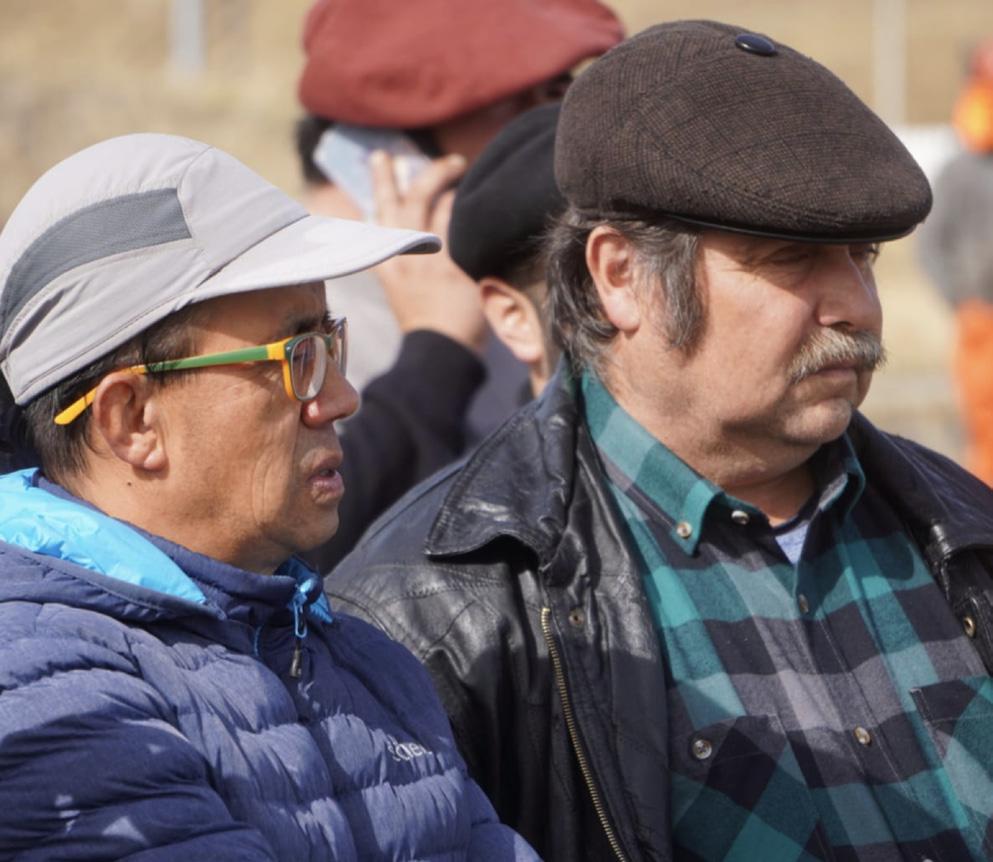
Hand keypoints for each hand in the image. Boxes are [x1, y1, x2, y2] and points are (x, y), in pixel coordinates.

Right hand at [370, 150, 488, 354]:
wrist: (439, 351)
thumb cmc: (427, 328)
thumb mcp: (403, 292)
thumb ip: (405, 263)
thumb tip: (415, 241)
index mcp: (385, 262)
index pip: (378, 212)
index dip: (381, 182)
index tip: (383, 158)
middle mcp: (403, 253)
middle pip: (406, 198)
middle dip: (418, 172)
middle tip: (438, 160)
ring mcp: (429, 255)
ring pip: (435, 201)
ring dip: (449, 180)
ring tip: (462, 169)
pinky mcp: (454, 260)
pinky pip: (460, 219)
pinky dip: (469, 203)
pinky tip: (481, 194)